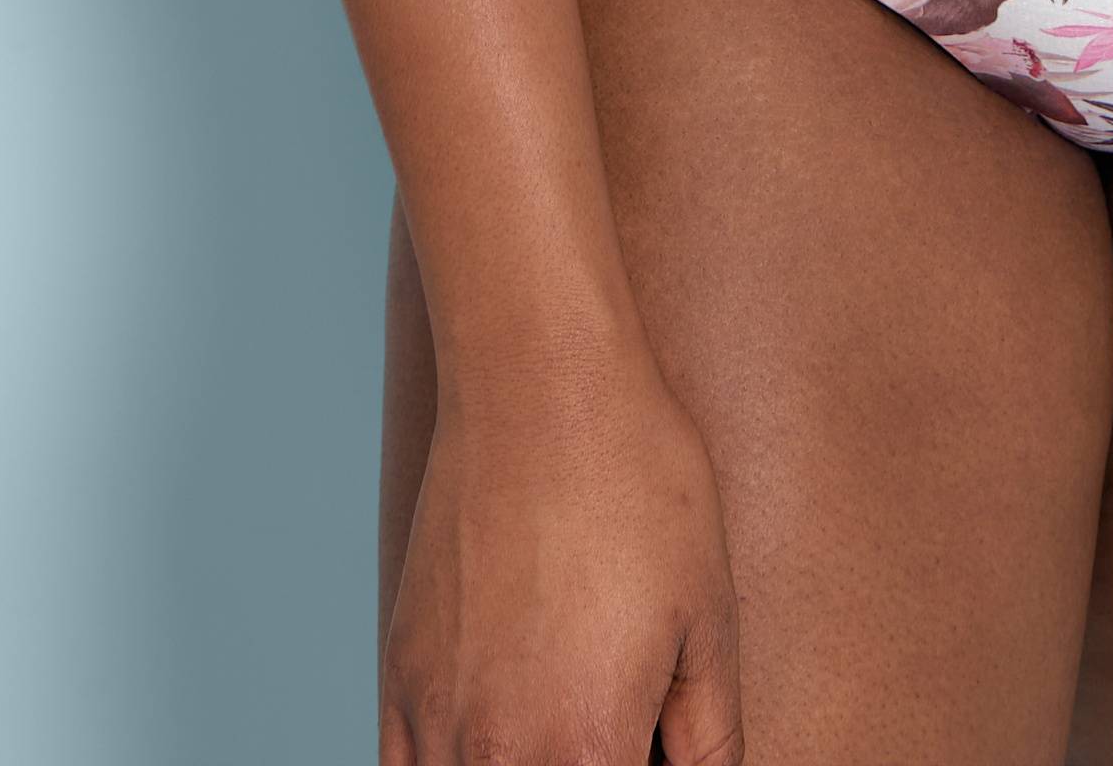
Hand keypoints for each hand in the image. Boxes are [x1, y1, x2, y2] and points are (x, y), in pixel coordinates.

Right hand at [381, 337, 743, 764]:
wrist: (539, 384)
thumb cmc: (639, 487)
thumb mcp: (711, 622)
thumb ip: (712, 741)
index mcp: (586, 754)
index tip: (653, 743)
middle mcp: (498, 758)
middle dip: (595, 763)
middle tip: (625, 717)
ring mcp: (436, 722)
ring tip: (568, 714)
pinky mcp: (399, 679)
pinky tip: (502, 736)